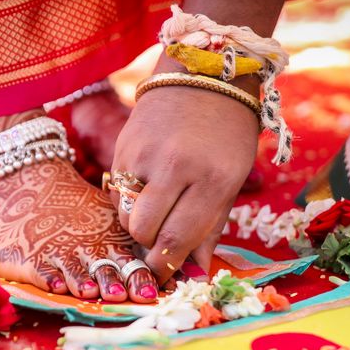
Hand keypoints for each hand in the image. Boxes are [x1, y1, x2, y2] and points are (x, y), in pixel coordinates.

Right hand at [0, 159, 158, 302]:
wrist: (15, 187)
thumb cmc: (65, 212)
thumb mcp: (98, 219)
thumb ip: (127, 244)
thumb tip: (171, 275)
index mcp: (110, 235)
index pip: (134, 258)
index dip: (146, 276)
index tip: (158, 292)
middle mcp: (89, 245)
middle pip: (111, 267)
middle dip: (123, 282)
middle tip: (136, 293)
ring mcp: (59, 252)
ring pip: (78, 271)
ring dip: (88, 282)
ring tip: (95, 291)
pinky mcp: (32, 260)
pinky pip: (44, 271)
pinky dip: (52, 279)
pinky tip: (58, 287)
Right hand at [112, 83, 258, 282]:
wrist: (204, 73)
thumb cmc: (227, 133)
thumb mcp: (232, 180)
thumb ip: (211, 228)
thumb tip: (195, 274)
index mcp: (213, 178)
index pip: (178, 238)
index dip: (167, 265)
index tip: (165, 276)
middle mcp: (177, 166)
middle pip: (144, 230)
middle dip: (149, 246)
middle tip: (159, 244)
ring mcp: (146, 153)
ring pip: (125, 213)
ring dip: (137, 224)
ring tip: (155, 213)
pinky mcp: (124, 145)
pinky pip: (117, 191)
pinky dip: (128, 200)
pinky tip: (145, 189)